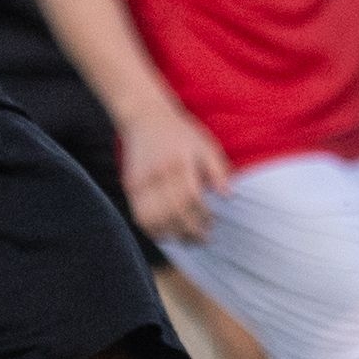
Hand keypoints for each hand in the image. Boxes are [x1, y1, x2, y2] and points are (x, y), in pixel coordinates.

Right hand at [118, 106, 227, 245]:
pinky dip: (152, 229)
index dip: (203, 215)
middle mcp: (159, 172)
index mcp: (180, 162)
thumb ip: (218, 170)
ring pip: (154, 218)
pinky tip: (165, 234)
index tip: (212, 224)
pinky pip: (139, 215)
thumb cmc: (180, 133)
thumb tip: (228, 196)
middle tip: (202, 240)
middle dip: (190, 230)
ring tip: (185, 240)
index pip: (192, 197)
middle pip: (173, 211)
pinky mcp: (130, 186)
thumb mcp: (205, 145)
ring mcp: (142, 181)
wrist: (145, 117)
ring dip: (171, 234)